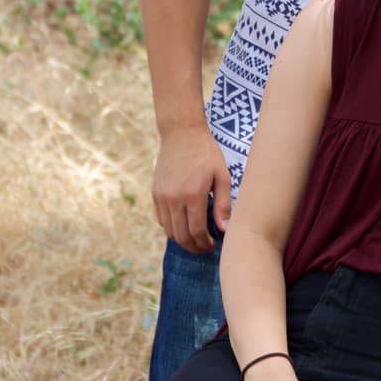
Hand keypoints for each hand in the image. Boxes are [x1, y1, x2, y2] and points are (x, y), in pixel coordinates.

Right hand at [152, 123, 231, 251]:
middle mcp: (174, 199)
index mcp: (193, 195)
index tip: (214, 245)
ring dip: (182, 240)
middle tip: (205, 248)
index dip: (205, 243)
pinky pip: (161, 219)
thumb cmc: (206, 153)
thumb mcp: (222, 176)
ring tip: (196, 239)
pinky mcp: (155, 194)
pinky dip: (171, 228)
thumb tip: (224, 229)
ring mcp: (162, 197)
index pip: (197, 231)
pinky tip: (184, 225)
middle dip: (194, 247)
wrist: (181, 133)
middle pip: (181, 236)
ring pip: (169, 231)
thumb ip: (223, 204)